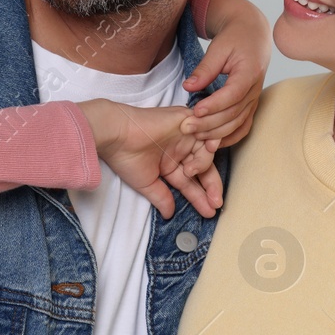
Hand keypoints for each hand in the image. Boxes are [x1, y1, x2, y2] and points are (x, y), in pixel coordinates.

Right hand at [77, 99, 222, 218]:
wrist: (117, 135)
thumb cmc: (126, 157)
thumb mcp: (147, 183)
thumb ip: (162, 197)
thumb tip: (169, 215)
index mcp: (169, 162)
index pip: (190, 182)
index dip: (200, 197)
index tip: (210, 212)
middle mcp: (179, 149)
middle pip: (203, 168)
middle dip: (212, 186)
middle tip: (217, 202)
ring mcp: (184, 134)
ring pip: (206, 152)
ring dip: (203, 164)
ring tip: (189, 171)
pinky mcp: (186, 120)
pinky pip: (206, 129)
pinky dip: (210, 140)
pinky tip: (208, 149)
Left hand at [182, 0, 270, 148]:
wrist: (252, 36)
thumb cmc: (235, 38)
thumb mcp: (218, 47)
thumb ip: (205, 68)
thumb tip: (188, 86)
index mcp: (250, 72)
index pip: (233, 94)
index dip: (214, 105)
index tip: (195, 111)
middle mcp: (255, 89)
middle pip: (234, 113)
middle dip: (210, 123)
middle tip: (187, 127)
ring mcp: (255, 99)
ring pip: (238, 123)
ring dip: (216, 133)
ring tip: (195, 135)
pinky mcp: (251, 105)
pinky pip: (243, 126)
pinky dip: (230, 137)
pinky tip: (213, 142)